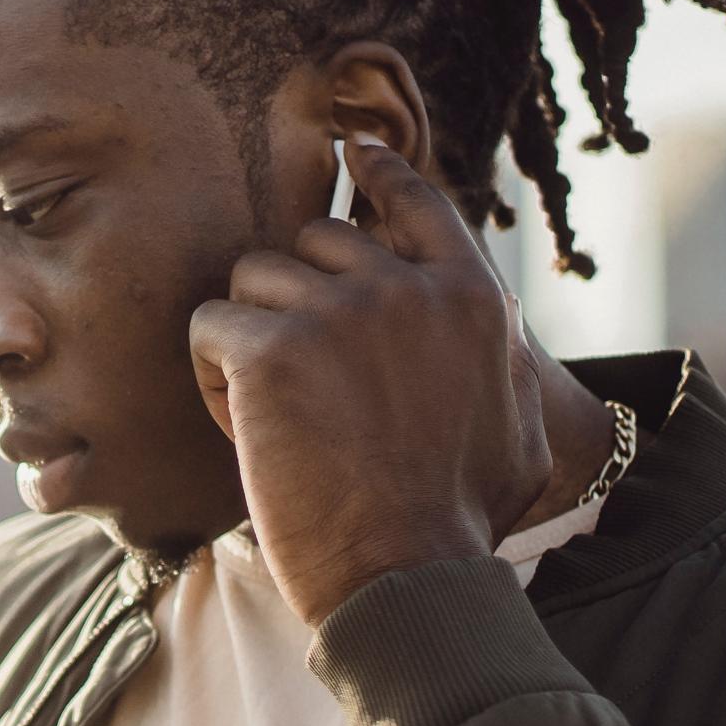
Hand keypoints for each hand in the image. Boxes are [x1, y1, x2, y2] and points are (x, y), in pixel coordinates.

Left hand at [187, 134, 550, 625]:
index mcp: (471, 297)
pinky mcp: (270, 348)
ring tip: (278, 418)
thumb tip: (504, 331)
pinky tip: (248, 431)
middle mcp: (407, 287)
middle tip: (305, 387)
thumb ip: (500, 359)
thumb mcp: (516, 425)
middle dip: (293, 301)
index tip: (354, 150)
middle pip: (314, 241)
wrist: (408, 574)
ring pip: (252, 280)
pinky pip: (209, 329)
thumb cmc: (459, 521)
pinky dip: (213, 380)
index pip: (416, 201)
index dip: (379, 173)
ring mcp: (337, 311)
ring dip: (249, 342)